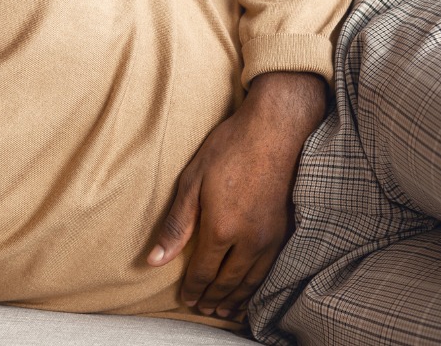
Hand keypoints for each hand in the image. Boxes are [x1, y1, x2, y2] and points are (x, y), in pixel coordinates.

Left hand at [147, 71, 326, 317]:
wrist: (277, 129)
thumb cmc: (231, 148)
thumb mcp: (192, 180)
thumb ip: (177, 224)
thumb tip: (155, 259)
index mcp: (221, 228)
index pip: (203, 271)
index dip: (192, 289)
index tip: (185, 300)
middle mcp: (248, 240)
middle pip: (227, 282)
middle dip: (212, 298)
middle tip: (202, 309)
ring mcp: (271, 237)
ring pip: (251, 281)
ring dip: (236, 299)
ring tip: (224, 310)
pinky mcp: (285, 230)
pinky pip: (269, 270)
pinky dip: (257, 286)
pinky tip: (251, 289)